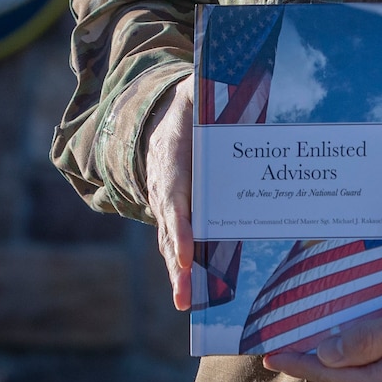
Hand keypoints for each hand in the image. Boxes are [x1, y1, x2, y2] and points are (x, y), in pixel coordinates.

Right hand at [142, 76, 194, 310]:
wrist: (157, 123)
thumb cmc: (185, 108)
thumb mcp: (194, 92)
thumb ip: (208, 87)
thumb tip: (224, 75)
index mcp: (171, 162)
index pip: (173, 198)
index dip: (179, 226)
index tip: (185, 253)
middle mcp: (165, 191)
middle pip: (169, 232)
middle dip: (176, 265)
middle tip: (183, 295)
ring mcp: (169, 208)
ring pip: (171, 245)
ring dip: (178, 276)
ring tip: (187, 306)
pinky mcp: (178, 219)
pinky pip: (180, 245)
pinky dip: (185, 271)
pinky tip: (197, 297)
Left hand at [263, 299, 381, 381]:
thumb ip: (367, 338)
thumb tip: (326, 352)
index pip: (332, 375)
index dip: (300, 364)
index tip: (270, 357)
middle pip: (351, 378)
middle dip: (334, 355)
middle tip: (317, 326)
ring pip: (371, 381)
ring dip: (363, 359)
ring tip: (370, 329)